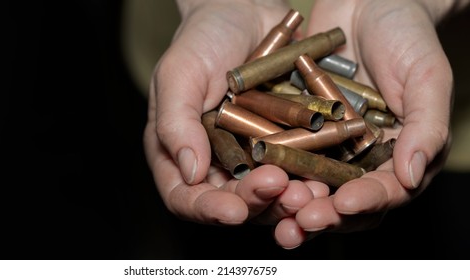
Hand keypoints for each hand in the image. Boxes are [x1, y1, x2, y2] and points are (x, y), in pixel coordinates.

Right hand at [143, 0, 320, 227]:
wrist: (244, 10)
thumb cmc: (201, 39)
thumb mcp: (178, 75)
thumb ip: (176, 122)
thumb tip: (191, 172)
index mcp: (180, 151)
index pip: (184, 197)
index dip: (207, 210)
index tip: (234, 210)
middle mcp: (215, 161)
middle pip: (230, 202)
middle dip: (255, 203)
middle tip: (279, 189)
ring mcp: (251, 156)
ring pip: (268, 195)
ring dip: (287, 200)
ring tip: (307, 191)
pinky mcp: (283, 145)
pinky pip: (296, 170)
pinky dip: (310, 178)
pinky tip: (324, 178)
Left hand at [276, 0, 459, 247]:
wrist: (366, 0)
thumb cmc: (406, 35)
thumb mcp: (426, 77)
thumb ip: (426, 127)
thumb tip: (412, 175)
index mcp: (396, 154)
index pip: (384, 191)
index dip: (366, 201)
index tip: (345, 203)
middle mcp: (359, 157)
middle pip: (342, 199)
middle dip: (324, 214)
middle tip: (302, 220)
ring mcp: (326, 145)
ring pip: (309, 184)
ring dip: (292, 202)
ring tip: (277, 211)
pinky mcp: (297, 129)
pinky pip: (282, 152)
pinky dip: (270, 167)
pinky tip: (256, 177)